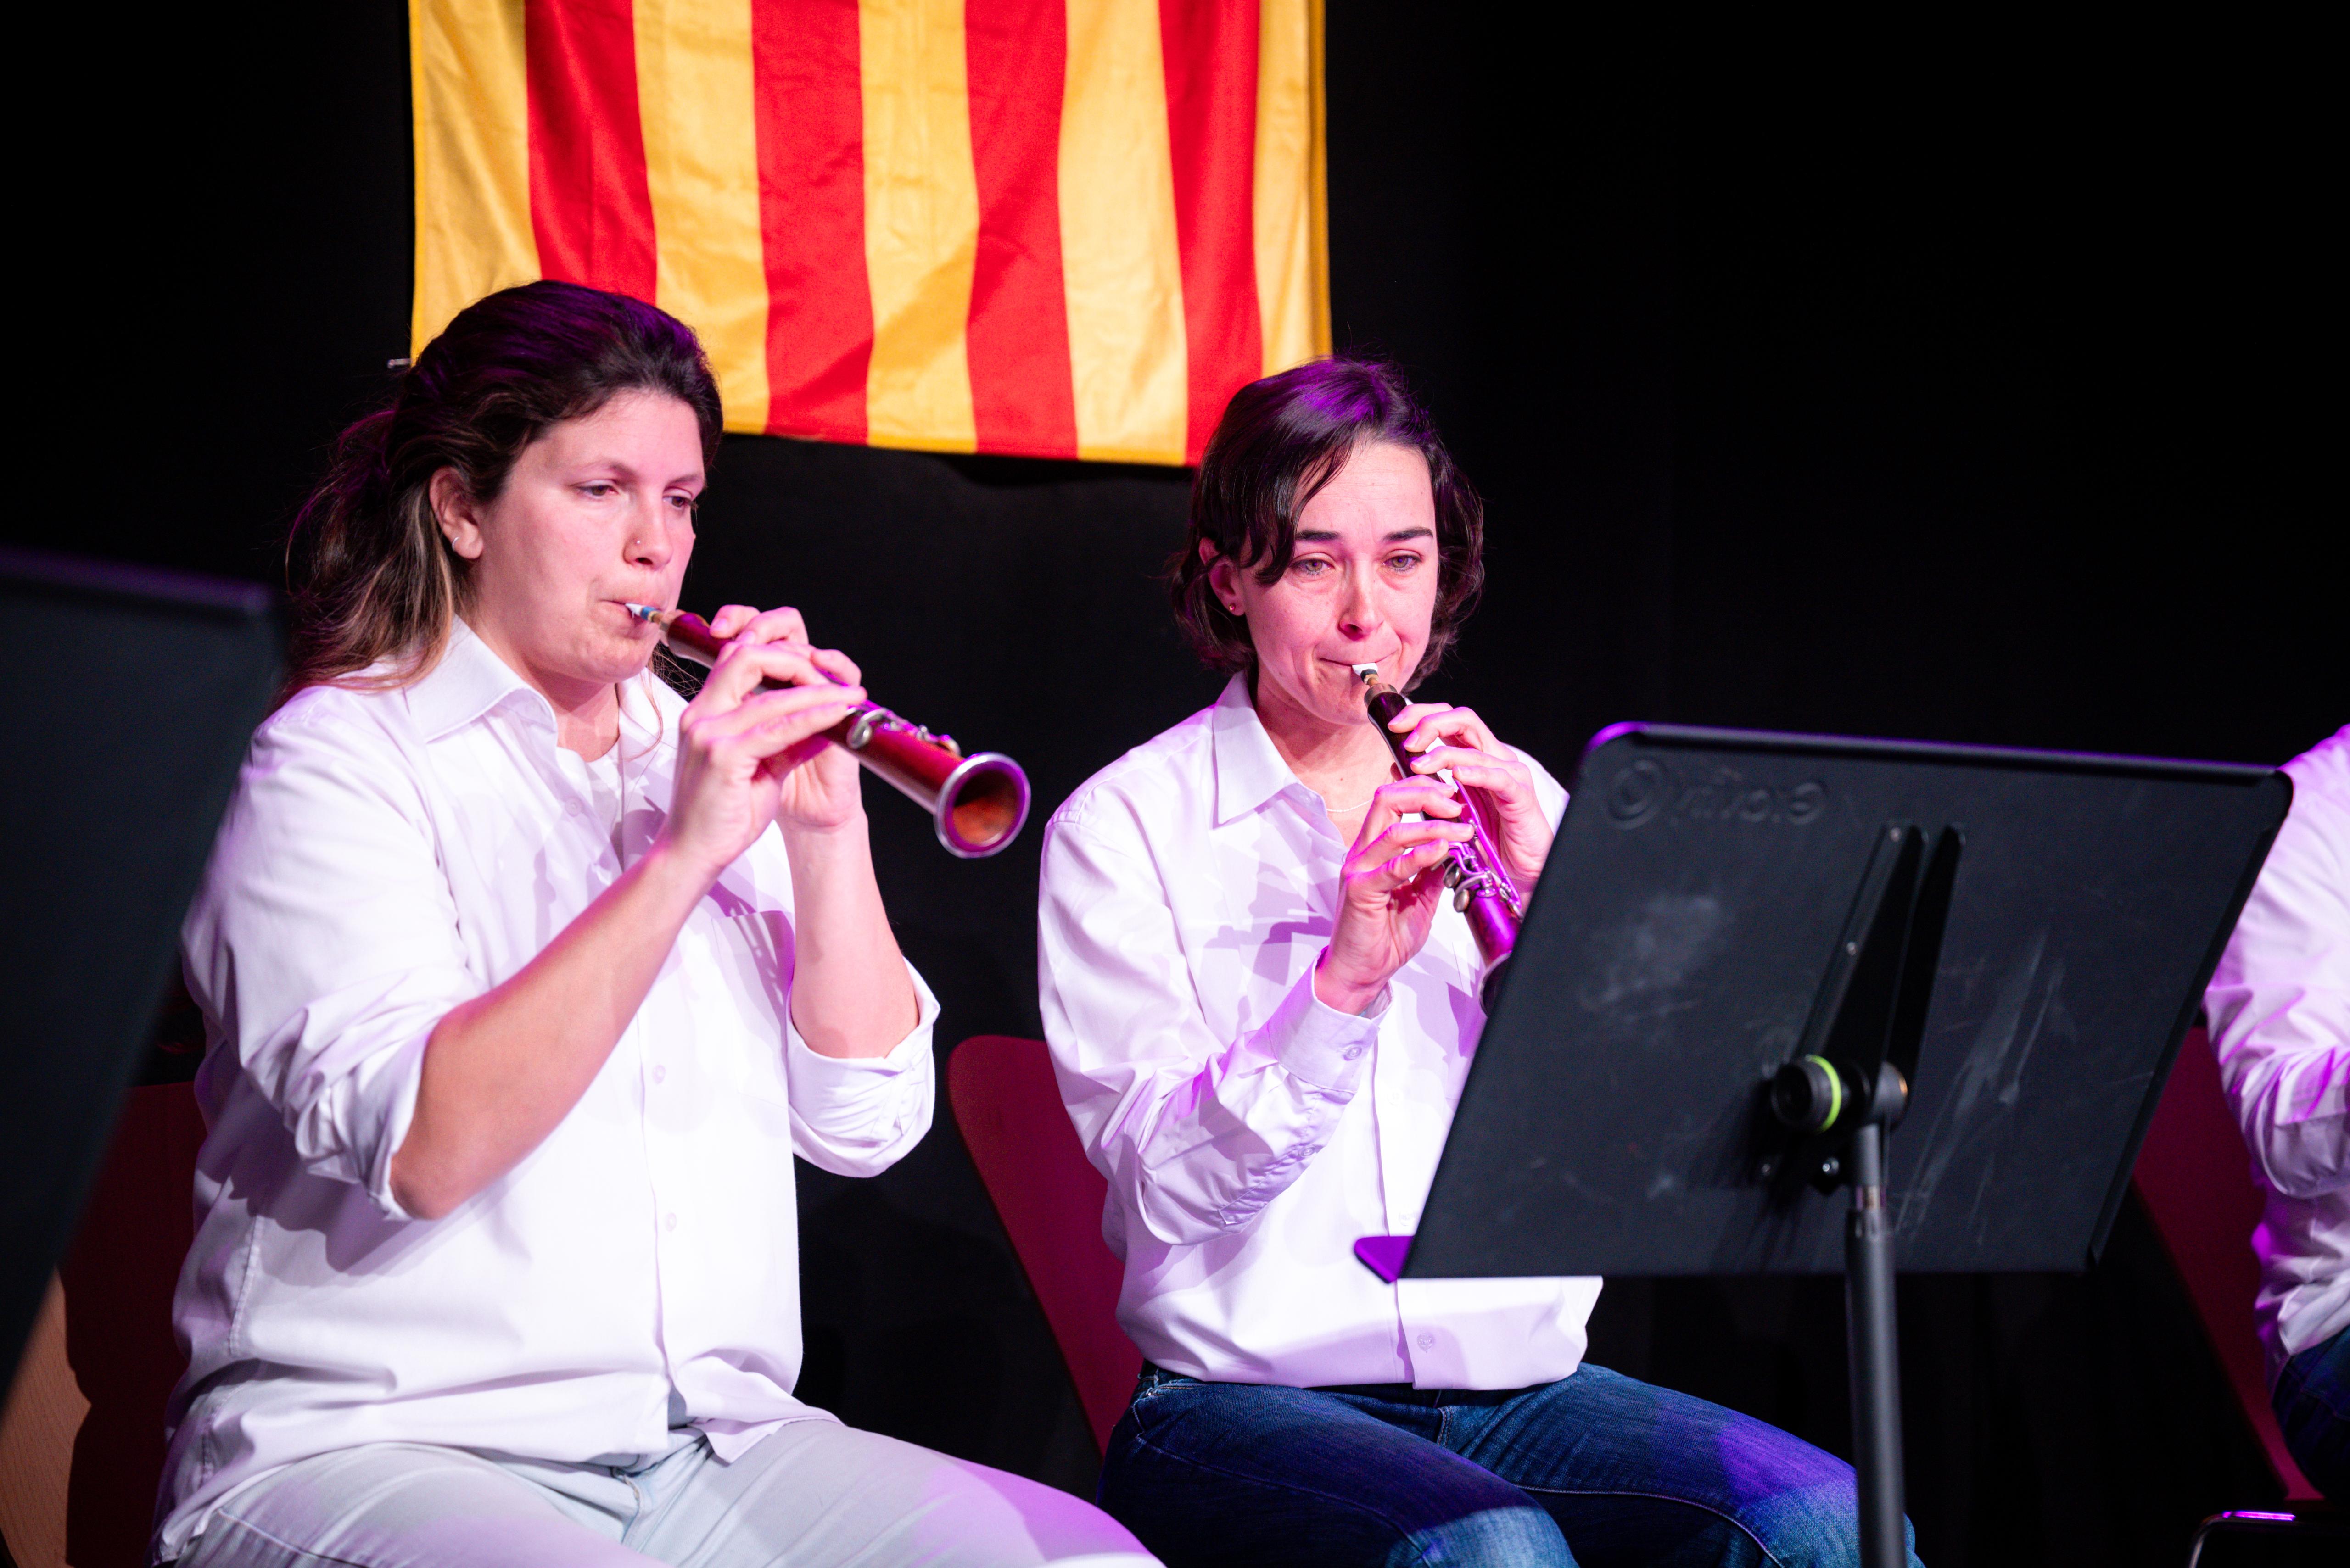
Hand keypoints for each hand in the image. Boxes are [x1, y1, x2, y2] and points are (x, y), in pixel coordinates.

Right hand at [660, 605, 866, 878]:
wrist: (692, 855)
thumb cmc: (722, 816)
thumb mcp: (758, 768)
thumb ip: (783, 740)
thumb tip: (823, 719)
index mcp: (704, 713)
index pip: (738, 660)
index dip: (781, 658)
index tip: (818, 672)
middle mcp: (701, 715)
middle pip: (747, 657)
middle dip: (794, 660)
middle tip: (832, 676)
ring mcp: (708, 733)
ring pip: (770, 695)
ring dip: (817, 691)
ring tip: (850, 695)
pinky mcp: (723, 756)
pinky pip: (777, 728)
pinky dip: (812, 718)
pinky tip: (836, 715)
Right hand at [1314, 776, 1475, 1013]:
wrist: (1361, 971)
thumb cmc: (1385, 936)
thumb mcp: (1419, 897)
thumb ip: (1431, 872)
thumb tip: (1453, 848)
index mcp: (1373, 849)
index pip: (1392, 801)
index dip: (1422, 790)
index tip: (1452, 795)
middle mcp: (1362, 852)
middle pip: (1387, 801)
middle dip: (1425, 794)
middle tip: (1456, 803)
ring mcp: (1359, 869)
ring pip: (1394, 831)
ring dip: (1433, 826)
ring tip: (1462, 831)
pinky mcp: (1361, 890)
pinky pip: (1393, 867)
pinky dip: (1420, 855)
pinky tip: (1442, 849)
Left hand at [1382, 701, 1550, 888]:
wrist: (1519, 869)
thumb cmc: (1487, 839)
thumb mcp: (1449, 808)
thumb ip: (1428, 785)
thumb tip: (1396, 765)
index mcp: (1477, 757)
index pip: (1451, 719)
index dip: (1422, 715)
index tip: (1395, 725)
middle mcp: (1495, 758)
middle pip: (1463, 719)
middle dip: (1430, 723)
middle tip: (1407, 740)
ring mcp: (1510, 774)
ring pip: (1475, 749)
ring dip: (1442, 754)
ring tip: (1418, 765)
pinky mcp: (1521, 795)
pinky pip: (1498, 778)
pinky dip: (1476, 774)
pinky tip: (1457, 776)